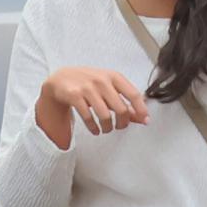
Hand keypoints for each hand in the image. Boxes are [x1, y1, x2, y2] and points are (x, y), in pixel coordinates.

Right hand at [36, 66, 150, 146]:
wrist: (61, 77)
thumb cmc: (90, 83)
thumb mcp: (110, 88)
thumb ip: (126, 102)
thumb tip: (143, 118)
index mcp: (114, 77)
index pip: (133, 94)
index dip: (140, 109)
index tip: (144, 119)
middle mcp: (102, 81)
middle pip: (121, 108)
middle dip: (122, 122)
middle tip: (120, 127)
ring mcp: (87, 88)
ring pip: (105, 115)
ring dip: (108, 127)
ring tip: (107, 129)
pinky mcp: (74, 96)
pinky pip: (88, 117)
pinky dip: (94, 127)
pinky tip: (96, 130)